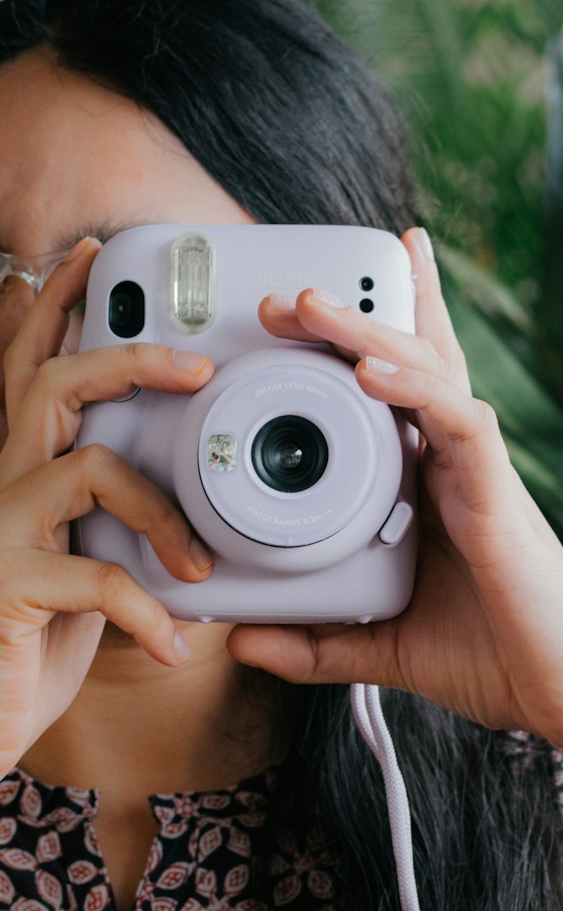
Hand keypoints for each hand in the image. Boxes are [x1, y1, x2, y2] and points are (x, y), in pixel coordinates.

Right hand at [0, 239, 215, 777]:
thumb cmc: (27, 652)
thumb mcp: (77, 576)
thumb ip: (107, 531)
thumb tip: (177, 514)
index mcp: (16, 477)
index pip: (29, 372)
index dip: (54, 310)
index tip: (90, 258)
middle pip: (51, 386)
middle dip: (125, 358)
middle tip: (196, 367)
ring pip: (86, 466)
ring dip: (160, 510)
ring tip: (195, 564)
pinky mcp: (7, 588)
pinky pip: (97, 576)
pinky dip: (149, 611)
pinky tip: (172, 641)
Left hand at [227, 228, 562, 760]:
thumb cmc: (499, 661)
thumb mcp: (385, 650)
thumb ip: (318, 645)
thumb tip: (242, 640)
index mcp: (434, 486)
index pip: (398, 395)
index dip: (362, 342)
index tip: (302, 309)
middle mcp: (457, 467)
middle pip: (407, 366)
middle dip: (351, 318)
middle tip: (288, 289)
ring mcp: (482, 477)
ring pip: (430, 376)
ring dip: (369, 334)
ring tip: (311, 303)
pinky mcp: (501, 501)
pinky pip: (461, 425)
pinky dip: (417, 393)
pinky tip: (371, 372)